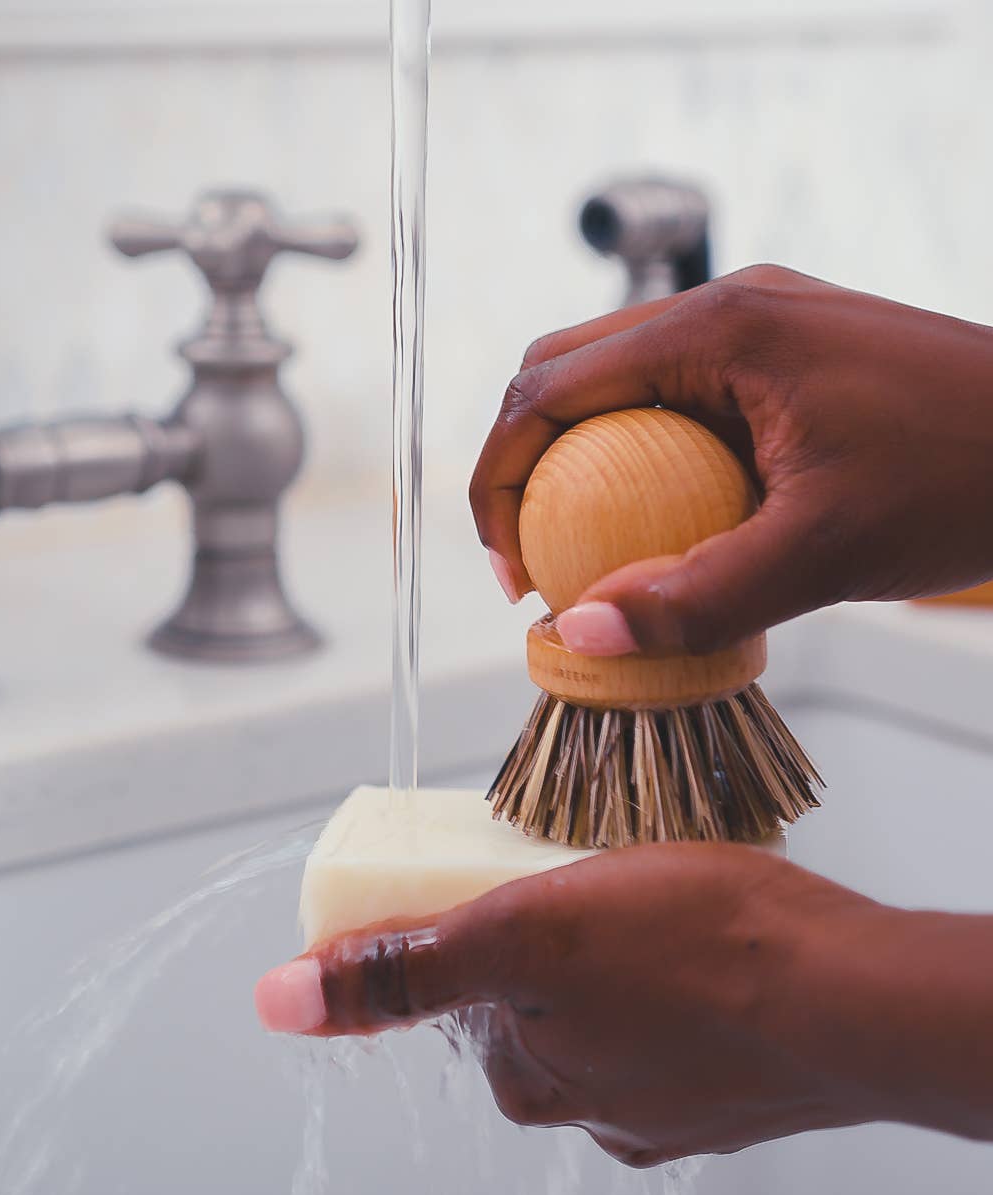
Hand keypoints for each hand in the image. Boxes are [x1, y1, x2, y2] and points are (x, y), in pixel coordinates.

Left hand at [255, 846, 992, 1165]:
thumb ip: (401, 970)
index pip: (455, 991)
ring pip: (605, 1006)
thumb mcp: (522, 932)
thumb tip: (281, 1000)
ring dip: (611, 954)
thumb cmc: (700, 948)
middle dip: (543, 935)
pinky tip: (703, 940)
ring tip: (654, 898)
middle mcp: (590, 1106)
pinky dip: (674, 977)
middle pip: (530, 999)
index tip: (507, 875)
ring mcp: (667, 1102)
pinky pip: (673, 1017)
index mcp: (529, 1076)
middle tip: (585, 872)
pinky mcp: (730, 1084)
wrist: (854, 994)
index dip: (469, 920)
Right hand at [471, 266, 992, 655]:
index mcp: (718, 328)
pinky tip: (666, 518)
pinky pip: (674, 394)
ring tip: (590, 547)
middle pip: (565, 371)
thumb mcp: (819, 556)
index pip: (548, 389)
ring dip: (580, 458)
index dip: (501, 483)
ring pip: (616, 379)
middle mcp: (727, 306)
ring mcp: (757, 323)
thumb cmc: (963, 481)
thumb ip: (694, 600)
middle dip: (524, 465)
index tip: (516, 575)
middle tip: (535, 561)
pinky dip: (640, 454)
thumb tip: (579, 635)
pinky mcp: (781, 353)